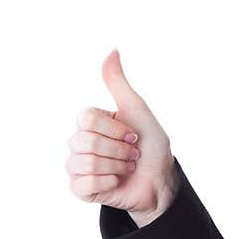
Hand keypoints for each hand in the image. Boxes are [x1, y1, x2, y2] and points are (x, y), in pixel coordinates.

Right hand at [66, 48, 176, 214]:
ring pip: (85, 162)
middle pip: (85, 140)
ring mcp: (78, 166)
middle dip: (118, 150)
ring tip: (126, 169)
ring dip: (116, 167)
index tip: (133, 136)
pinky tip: (116, 182)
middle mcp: (80, 142)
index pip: (87, 118)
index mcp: (90, 123)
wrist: (161, 181)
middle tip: (133, 155)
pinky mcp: (80, 189)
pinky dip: (107, 182)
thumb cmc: (151, 146)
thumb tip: (112, 50)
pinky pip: (82, 184)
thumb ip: (118, 83)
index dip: (114, 129)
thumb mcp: (136, 110)